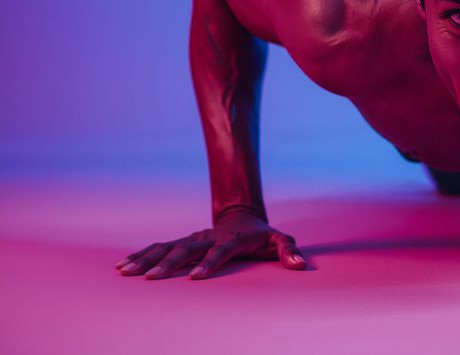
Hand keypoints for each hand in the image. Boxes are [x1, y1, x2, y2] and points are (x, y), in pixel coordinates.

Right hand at [114, 209, 306, 279]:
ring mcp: (194, 238)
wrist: (243, 216)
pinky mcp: (184, 241)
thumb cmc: (262, 235)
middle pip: (186, 249)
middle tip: (152, 278)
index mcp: (232, 239)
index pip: (220, 251)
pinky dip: (142, 255)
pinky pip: (160, 247)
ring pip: (168, 247)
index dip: (209, 263)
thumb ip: (289, 251)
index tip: (195, 277)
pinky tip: (124, 265)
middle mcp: (208, 237)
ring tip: (127, 271)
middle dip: (169, 263)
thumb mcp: (279, 240)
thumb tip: (301, 265)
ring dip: (148, 259)